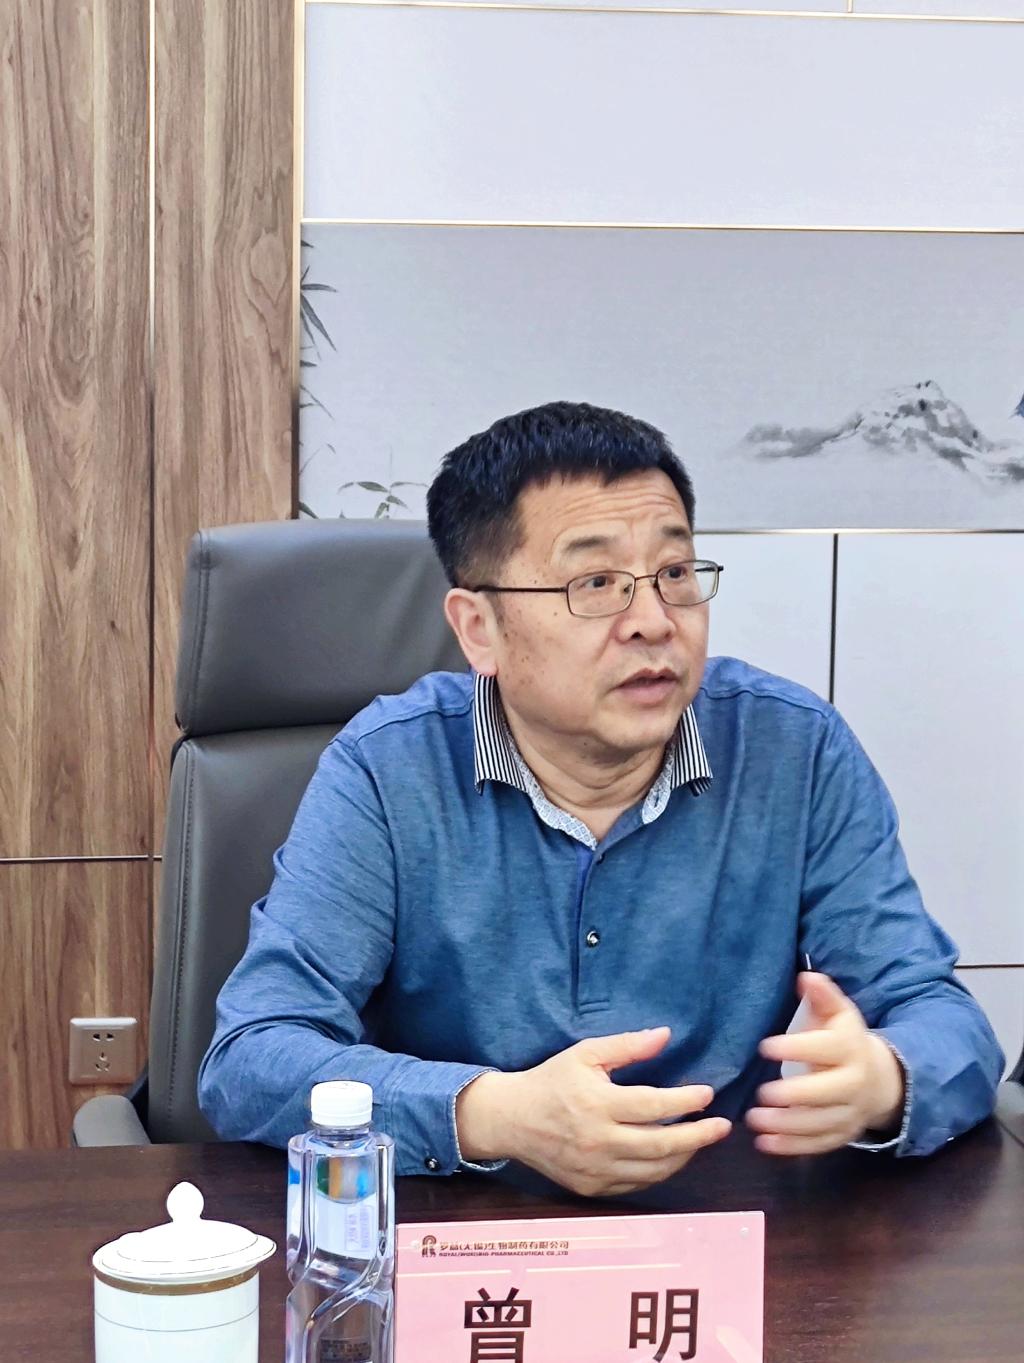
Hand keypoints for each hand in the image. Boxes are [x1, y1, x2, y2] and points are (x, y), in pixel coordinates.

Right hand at [456, 1027, 731, 1196]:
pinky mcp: (591, 1187)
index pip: (654, 1105)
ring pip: (654, 1171)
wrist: (511, 1120)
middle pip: (662, 1145)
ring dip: (684, 1156)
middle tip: (722, 1126)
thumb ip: (627, 1046)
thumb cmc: (551, 1081)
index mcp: (598, 1104)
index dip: (685, 1101)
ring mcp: (595, 1169)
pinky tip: (671, 1157)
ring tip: (700, 1140)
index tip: (707, 1094)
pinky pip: (636, 1184)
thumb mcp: (585, 1053)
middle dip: (698, 1136)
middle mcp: (599, 1141)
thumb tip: (665, 1035)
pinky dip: (659, 1172)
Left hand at [745, 972, 905, 1155]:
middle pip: (827, 1093)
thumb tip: (806, 977)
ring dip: (787, 1126)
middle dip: (794, 1096)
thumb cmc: (846, 1040)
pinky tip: (764, 1144)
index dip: (797, 1048)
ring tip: (754, 1120)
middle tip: (761, 1093)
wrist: (882, 1080)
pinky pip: (820, 1145)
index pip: (825, 1049)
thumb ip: (823, 996)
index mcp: (851, 1049)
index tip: (765, 1046)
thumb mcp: (839, 1013)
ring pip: (821, 1124)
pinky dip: (792, 1148)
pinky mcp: (843, 1135)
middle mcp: (854, 1084)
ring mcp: (851, 1114)